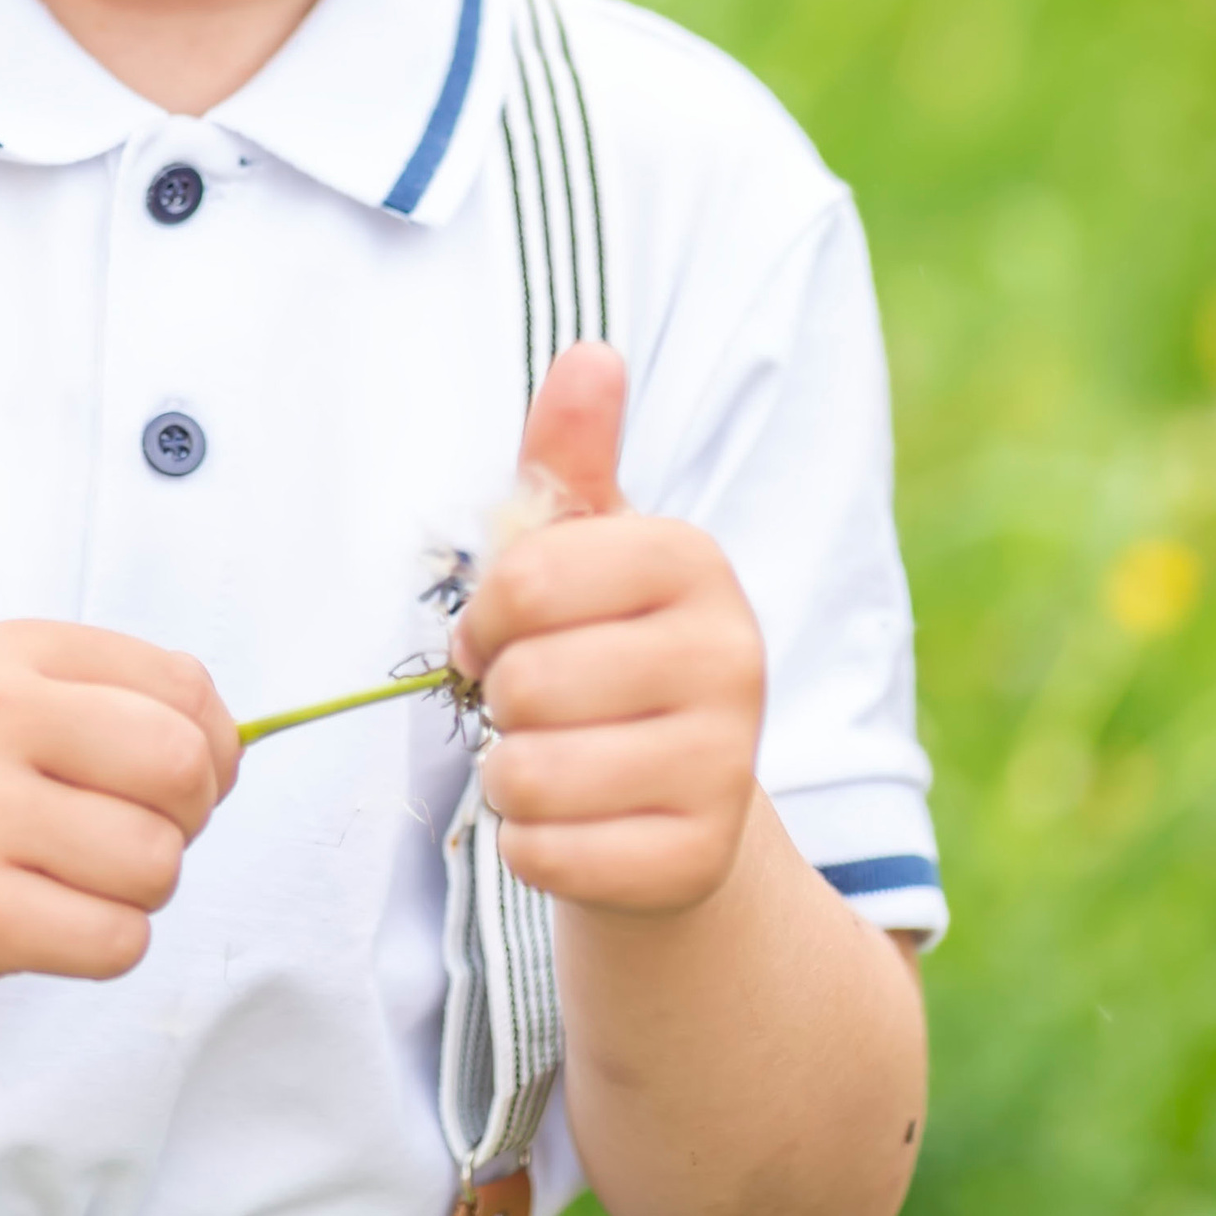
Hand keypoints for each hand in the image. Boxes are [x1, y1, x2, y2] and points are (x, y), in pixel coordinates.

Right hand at [0, 621, 238, 1018]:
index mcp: (7, 653)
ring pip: (156, 863)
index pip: (183, 685)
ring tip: (75, 880)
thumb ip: (118, 702)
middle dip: (186, 818)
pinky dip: (108, 945)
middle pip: (181, 766)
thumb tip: (233, 748)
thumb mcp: (2, 700)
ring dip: (141, 890)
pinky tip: (52, 924)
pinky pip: (116, 940)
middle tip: (128, 835)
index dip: (208, 746)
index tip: (163, 781)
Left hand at [454, 347, 763, 918]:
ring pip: (530, 775)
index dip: (482, 617)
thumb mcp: (584, 551)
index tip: (500, 633)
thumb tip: (590, 353)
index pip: (526, 580)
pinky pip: (547, 857)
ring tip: (553, 763)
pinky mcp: (699, 862)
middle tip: (538, 706)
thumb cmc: (604, 651)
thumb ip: (570, 458)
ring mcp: (727, 766)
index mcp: (694, 560)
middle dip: (501, 702)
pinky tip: (575, 826)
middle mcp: (733, 656)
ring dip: (508, 777)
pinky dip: (530, 848)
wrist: (670, 801)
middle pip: (527, 682)